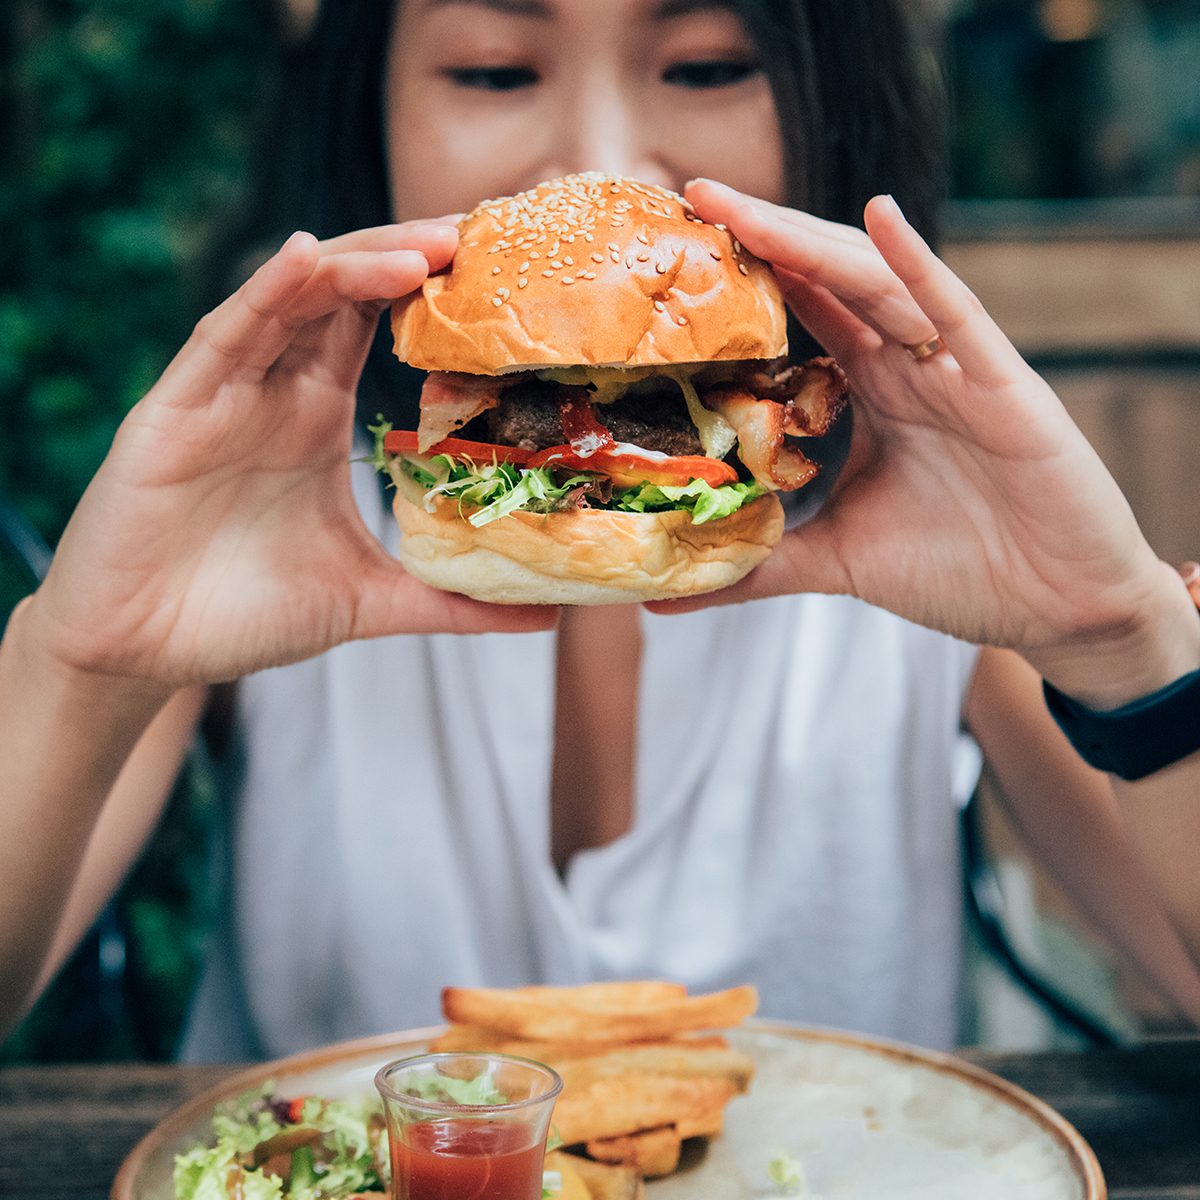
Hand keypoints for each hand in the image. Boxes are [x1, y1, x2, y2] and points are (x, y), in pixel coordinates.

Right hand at [27, 224, 557, 685]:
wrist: (144, 651)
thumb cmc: (245, 613)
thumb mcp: (369, 600)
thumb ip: (452, 602)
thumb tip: (545, 615)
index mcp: (316, 414)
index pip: (379, 326)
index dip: (434, 294)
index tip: (505, 277)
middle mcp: (275, 389)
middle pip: (346, 294)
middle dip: (409, 258)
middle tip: (479, 239)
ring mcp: (226, 392)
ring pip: (293, 298)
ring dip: (356, 265)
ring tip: (424, 250)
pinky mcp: (176, 409)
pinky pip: (224, 335)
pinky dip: (265, 293)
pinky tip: (305, 258)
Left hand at [660, 180, 1198, 704]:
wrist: (1058, 609)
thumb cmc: (960, 571)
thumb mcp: (837, 561)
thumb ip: (758, 563)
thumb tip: (664, 596)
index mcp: (874, 392)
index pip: (803, 315)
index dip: (748, 276)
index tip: (678, 249)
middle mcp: (910, 366)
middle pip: (828, 280)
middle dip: (764, 236)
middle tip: (694, 195)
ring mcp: (956, 369)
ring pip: (877, 285)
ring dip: (812, 241)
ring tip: (744, 207)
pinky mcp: (1005, 387)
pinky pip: (957, 315)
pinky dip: (919, 267)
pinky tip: (879, 222)